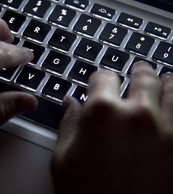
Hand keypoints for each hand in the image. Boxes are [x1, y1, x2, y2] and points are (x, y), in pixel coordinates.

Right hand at [52, 62, 172, 193]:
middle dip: (139, 71)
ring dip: (168, 81)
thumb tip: (70, 102)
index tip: (102, 80)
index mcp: (101, 113)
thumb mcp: (64, 157)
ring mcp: (167, 130)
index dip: (101, 77)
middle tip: (140, 70)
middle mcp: (137, 114)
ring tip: (166, 78)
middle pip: (142, 77)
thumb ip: (69, 123)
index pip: (103, 77)